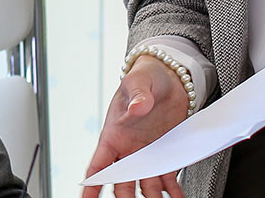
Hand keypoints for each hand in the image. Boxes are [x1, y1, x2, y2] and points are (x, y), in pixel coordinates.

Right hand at [82, 56, 188, 197]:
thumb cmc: (146, 77)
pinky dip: (173, 192)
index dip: (91, 185)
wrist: (169, 77)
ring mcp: (148, 154)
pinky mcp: (167, 154)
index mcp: (114, 135)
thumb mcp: (139, 82)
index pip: (98, 165)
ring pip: (145, 186)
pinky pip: (168, 180)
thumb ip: (138, 95)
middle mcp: (128, 150)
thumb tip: (138, 107)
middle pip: (122, 183)